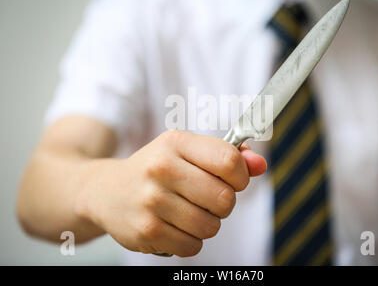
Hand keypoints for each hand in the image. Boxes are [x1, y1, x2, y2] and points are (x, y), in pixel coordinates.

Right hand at [74, 130, 266, 256]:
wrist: (106, 191)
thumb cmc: (157, 169)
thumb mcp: (187, 152)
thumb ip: (229, 155)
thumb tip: (260, 165)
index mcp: (175, 142)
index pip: (229, 161)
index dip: (240, 176)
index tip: (231, 180)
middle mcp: (161, 168)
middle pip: (224, 199)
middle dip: (223, 204)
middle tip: (206, 198)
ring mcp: (151, 201)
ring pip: (211, 226)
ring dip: (206, 224)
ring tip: (187, 212)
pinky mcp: (146, 230)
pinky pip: (192, 246)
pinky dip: (189, 240)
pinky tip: (173, 226)